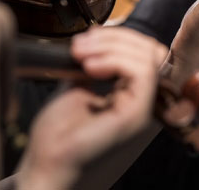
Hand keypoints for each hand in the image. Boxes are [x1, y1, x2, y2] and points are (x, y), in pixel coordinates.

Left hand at [17, 26, 166, 189]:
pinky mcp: (137, 114)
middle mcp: (143, 101)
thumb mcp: (77, 86)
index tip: (85, 39)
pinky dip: (116, 60)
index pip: (146, 53)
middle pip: (152, 50)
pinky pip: (143, 73)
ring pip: (149, 57)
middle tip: (81, 44)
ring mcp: (143, 108)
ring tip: (81, 54)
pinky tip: (90, 66)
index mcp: (132, 94)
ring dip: (112, 46)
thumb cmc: (59, 134)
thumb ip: (94, 65)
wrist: (46, 162)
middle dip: (116, 37)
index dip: (119, 38)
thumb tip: (99, 38)